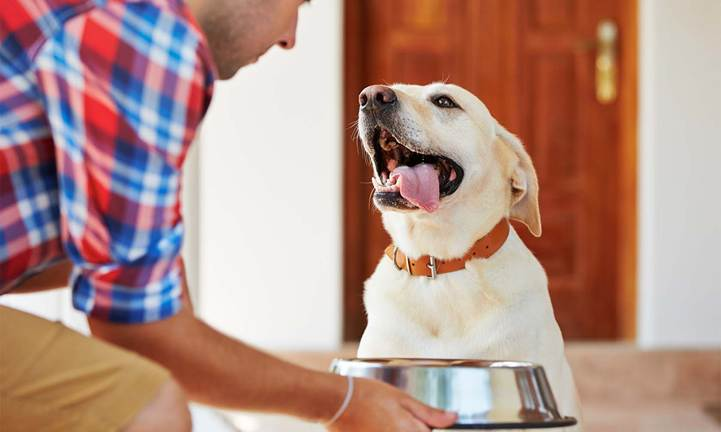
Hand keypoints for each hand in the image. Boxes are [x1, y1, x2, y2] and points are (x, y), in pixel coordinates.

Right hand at [327, 377, 456, 431]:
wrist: (336, 402)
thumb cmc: (369, 395)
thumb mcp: (403, 398)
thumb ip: (430, 413)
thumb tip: (454, 418)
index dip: (428, 429)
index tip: (421, 422)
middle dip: (414, 429)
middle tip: (396, 416)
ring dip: (400, 429)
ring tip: (386, 419)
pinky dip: (385, 430)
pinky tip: (378, 424)